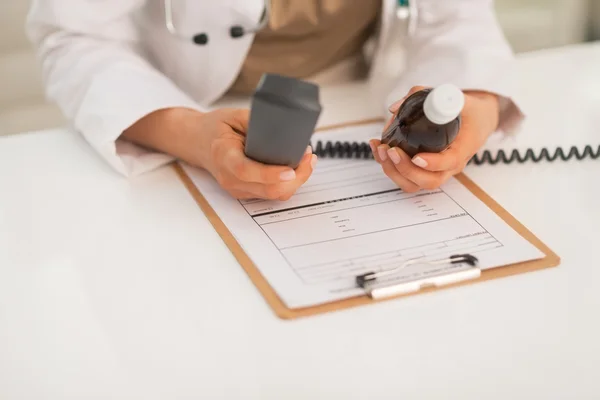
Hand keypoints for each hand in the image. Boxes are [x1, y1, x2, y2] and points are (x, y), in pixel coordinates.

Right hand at [123, 107, 316, 199]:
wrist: (197, 142)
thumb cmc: (215, 128)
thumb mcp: (233, 116)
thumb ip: (255, 121)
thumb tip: (282, 127)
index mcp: (223, 156)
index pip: (246, 171)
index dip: (270, 173)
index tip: (290, 170)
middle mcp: (229, 178)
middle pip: (267, 189)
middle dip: (295, 177)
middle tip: (309, 158)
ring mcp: (237, 188)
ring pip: (273, 195)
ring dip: (295, 181)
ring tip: (307, 161)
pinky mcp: (245, 192)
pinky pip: (271, 193)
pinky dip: (287, 184)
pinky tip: (297, 169)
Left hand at [370, 86, 499, 191]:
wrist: (477, 121)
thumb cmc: (466, 111)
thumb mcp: (452, 96)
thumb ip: (424, 96)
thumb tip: (395, 109)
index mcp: (464, 146)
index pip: (450, 161)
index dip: (433, 163)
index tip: (417, 157)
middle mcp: (450, 165)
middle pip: (429, 180)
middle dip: (405, 169)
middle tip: (391, 150)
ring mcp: (437, 171)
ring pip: (414, 184)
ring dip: (393, 171)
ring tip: (381, 149)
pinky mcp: (424, 171)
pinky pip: (406, 178)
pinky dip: (389, 168)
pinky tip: (379, 149)